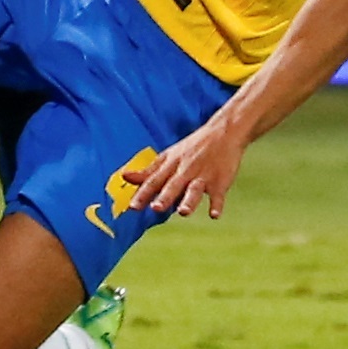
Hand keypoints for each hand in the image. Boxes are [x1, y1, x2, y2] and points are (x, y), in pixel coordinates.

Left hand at [124, 116, 249, 219]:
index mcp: (170, 164)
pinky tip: (214, 215)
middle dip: (164, 197)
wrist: (222, 133)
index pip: (154, 180)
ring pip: (194, 189)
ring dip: (189, 201)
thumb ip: (148, 171)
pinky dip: (217, 204)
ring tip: (183, 212)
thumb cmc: (192, 148)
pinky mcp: (220, 181)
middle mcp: (185, 170)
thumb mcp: (168, 156)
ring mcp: (203, 175)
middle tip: (155, 208)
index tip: (133, 207)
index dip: (143, 194)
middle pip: (173, 184)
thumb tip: (125, 177)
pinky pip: (218, 195)